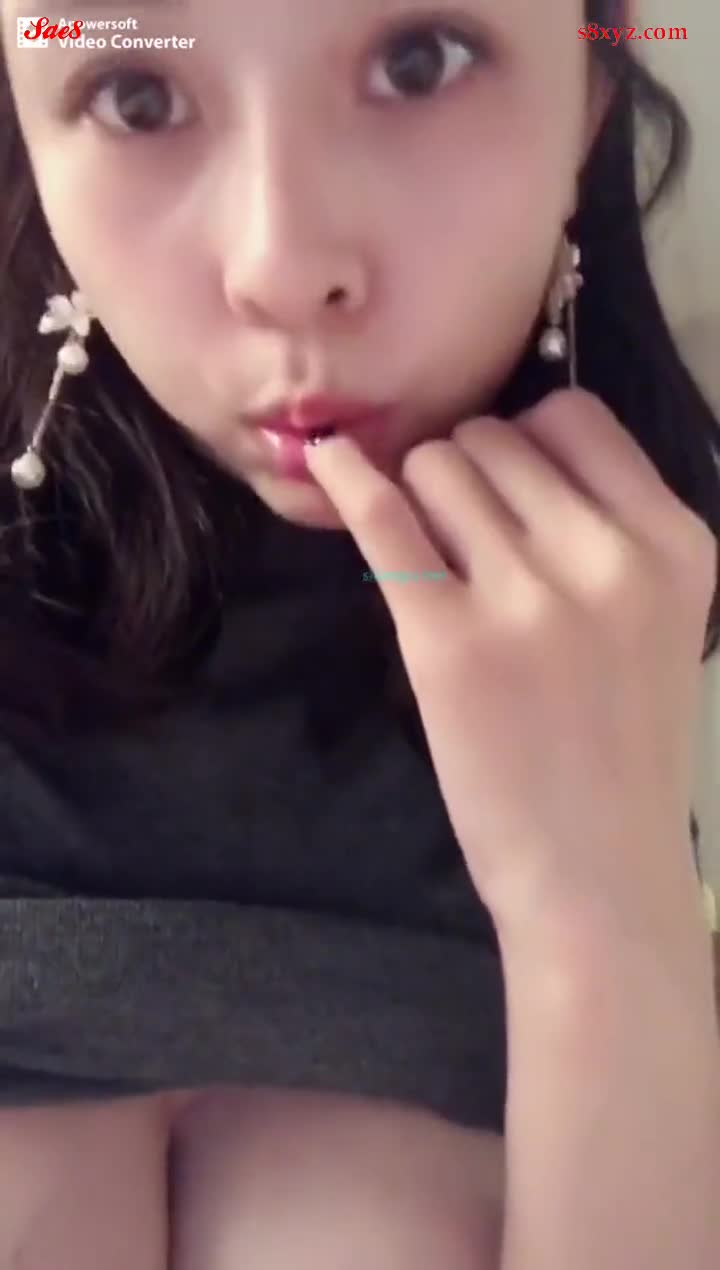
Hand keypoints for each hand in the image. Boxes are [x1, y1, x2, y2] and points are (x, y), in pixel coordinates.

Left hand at [305, 389, 715, 936]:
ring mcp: (526, 596)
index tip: (506, 486)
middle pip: (494, 439)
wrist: (599, 871)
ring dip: (423, 500)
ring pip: (438, 469)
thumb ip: (607, 531)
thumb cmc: (625, 749)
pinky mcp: (448, 641)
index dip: (526, 441)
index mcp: (674, 543)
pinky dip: (351, 481)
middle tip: (470, 546)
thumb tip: (500, 445)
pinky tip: (330, 460)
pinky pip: (386, 522)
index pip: (573, 417)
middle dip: (469, 474)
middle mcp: (607, 555)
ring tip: (441, 568)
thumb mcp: (658, 620)